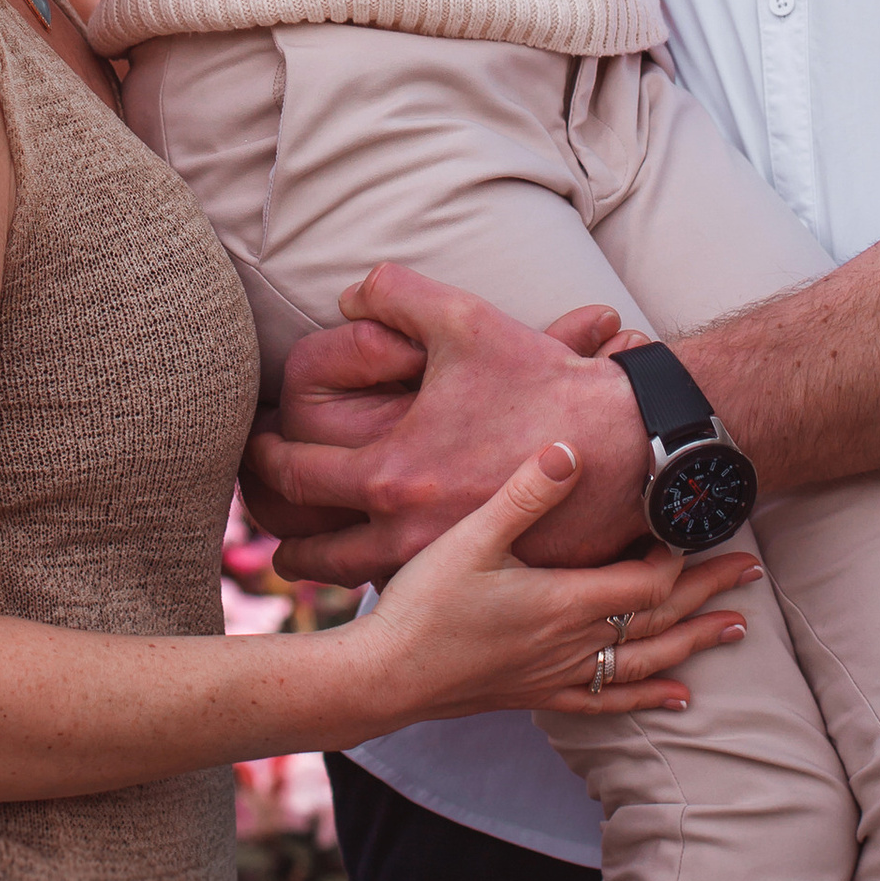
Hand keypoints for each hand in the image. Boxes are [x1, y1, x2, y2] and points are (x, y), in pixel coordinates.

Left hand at [245, 265, 651, 583]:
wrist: (625, 443)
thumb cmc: (541, 379)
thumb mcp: (462, 317)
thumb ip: (394, 292)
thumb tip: (349, 295)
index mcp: (392, 471)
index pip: (294, 475)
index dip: (264, 458)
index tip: (254, 449)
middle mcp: (407, 530)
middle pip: (310, 547)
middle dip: (278, 527)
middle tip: (262, 509)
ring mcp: (443, 562)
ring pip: (352, 580)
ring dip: (319, 562)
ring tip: (299, 550)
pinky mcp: (477, 576)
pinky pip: (404, 588)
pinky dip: (375, 576)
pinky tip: (368, 557)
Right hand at [347, 442, 758, 728]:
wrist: (384, 678)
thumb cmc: (424, 605)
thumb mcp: (470, 537)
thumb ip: (524, 494)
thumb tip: (571, 447)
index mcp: (563, 602)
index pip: (645, 583)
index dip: (677, 557)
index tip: (699, 527)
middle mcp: (571, 643)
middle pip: (659, 621)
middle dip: (708, 594)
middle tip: (753, 574)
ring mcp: (556, 673)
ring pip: (644, 662)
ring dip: (693, 643)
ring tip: (736, 630)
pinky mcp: (537, 694)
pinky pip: (609, 700)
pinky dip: (648, 696)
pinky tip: (677, 698)